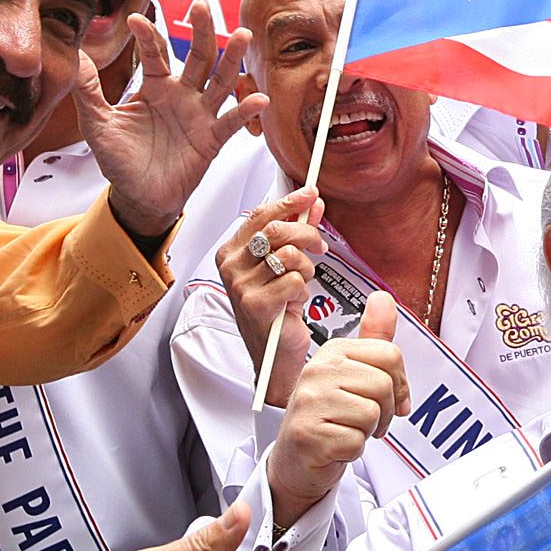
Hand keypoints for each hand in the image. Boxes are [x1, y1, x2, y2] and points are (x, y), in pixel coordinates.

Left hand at [83, 17, 266, 238]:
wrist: (138, 196)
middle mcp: (182, 94)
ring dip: (231, 59)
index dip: (148, 36)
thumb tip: (75, 57)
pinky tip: (258, 98)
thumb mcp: (98, 124)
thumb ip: (88, 91)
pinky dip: (245, 110)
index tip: (135, 20)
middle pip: (197, 56)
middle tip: (202, 6)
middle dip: (202, 31)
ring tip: (241, 36)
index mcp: (155, 86)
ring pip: (219, 81)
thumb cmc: (120, 159)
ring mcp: (199, 114)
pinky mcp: (211, 139)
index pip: (155, 53)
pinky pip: (231, 122)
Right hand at [217, 191, 323, 405]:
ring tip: (301, 282)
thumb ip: (297, 232)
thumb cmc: (276, 312)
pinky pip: (295, 280)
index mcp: (231, 253)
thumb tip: (312, 204)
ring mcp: (241, 286)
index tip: (310, 194)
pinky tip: (294, 301)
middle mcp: (231, 267)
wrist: (275, 357)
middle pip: (276, 229)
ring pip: (289, 254)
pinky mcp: (256, 305)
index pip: (259, 214)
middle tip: (319, 245)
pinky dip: (303, 289)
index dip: (289, 201)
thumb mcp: (285, 267)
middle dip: (307, 234)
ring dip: (306, 268)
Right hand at [272, 293, 407, 527]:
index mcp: (332, 352)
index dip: (400, 383)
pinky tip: (336, 446)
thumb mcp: (352, 374)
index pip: (390, 355)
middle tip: (368, 421)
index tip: (390, 399)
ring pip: (372, 413)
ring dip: (369, 431)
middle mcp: (317, 370)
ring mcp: (309, 401)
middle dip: (386, 411)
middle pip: (384, 385)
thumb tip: (383, 298)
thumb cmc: (328, 416)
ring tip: (349, 430)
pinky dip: (353, 450)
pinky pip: (356, 441)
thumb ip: (373, 339)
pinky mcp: (308, 434)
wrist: (296, 459)